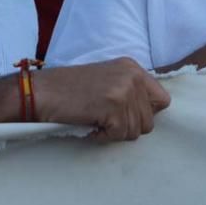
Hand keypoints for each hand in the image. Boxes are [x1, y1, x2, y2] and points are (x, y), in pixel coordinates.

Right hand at [34, 58, 169, 141]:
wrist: (43, 91)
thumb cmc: (70, 90)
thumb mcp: (108, 80)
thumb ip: (130, 91)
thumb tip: (151, 115)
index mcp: (133, 68)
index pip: (162, 100)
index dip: (145, 114)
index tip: (125, 116)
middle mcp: (133, 76)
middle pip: (149, 120)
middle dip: (127, 127)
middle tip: (104, 120)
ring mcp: (124, 89)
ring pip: (135, 130)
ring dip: (114, 132)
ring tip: (95, 120)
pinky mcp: (113, 105)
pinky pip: (120, 134)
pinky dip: (104, 136)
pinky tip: (90, 125)